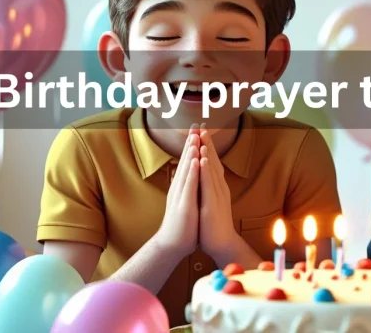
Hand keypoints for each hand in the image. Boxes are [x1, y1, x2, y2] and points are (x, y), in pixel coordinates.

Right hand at [154, 125, 200, 256]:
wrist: (172, 244)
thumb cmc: (181, 224)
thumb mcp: (186, 201)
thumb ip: (187, 188)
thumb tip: (189, 175)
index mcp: (182, 187)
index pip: (187, 162)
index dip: (192, 146)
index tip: (197, 130)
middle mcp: (179, 188)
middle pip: (185, 161)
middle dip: (191, 143)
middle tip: (195, 125)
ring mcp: (180, 195)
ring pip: (186, 170)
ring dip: (190, 153)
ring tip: (194, 137)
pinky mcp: (183, 205)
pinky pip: (188, 185)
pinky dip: (192, 171)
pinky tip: (194, 160)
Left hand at [197, 125, 238, 259]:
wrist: (221, 243)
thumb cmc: (214, 223)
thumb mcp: (211, 200)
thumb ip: (208, 187)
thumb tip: (204, 174)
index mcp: (217, 186)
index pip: (212, 161)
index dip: (207, 145)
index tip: (201, 130)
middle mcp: (219, 187)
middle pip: (213, 161)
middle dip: (207, 143)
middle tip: (202, 125)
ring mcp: (216, 195)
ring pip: (211, 169)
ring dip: (207, 151)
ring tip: (203, 136)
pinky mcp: (212, 204)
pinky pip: (208, 185)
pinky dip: (206, 170)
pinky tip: (203, 159)